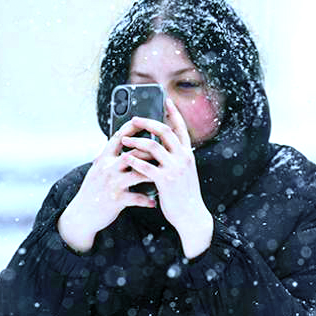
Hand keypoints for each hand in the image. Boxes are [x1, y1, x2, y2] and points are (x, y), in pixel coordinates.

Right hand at [57, 133, 156, 252]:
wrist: (81, 214)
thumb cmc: (93, 191)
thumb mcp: (98, 170)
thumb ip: (110, 158)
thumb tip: (122, 144)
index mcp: (104, 159)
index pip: (119, 138)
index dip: (132, 129)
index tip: (146, 122)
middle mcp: (107, 168)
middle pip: (132, 153)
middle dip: (150, 151)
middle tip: (165, 151)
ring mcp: (112, 183)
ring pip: (138, 173)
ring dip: (153, 173)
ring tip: (164, 174)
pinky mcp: (116, 199)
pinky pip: (137, 198)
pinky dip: (147, 200)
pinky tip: (154, 201)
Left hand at [121, 98, 213, 258]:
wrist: (191, 215)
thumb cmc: (184, 195)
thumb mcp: (185, 172)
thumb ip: (178, 158)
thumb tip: (166, 146)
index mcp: (188, 154)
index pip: (181, 128)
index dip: (174, 113)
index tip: (166, 100)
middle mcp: (184, 158)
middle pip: (165, 131)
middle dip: (148, 122)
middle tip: (134, 119)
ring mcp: (175, 168)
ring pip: (153, 146)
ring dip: (136, 141)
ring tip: (124, 140)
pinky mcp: (165, 180)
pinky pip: (146, 166)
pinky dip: (134, 161)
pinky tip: (125, 159)